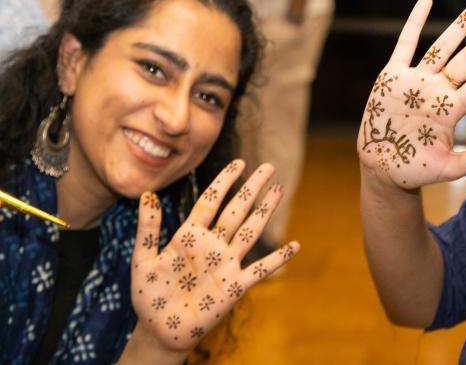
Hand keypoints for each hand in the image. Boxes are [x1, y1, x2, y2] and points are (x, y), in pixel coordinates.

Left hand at [130, 161, 298, 351]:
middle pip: (236, 210)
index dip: (225, 181)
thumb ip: (148, 228)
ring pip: (250, 231)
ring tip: (279, 190)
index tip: (239, 163)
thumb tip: (147, 195)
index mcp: (190, 235)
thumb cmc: (149, 297)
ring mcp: (226, 264)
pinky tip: (295, 246)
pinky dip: (277, 258)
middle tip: (269, 167)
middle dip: (252, 188)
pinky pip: (260, 269)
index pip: (211, 201)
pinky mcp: (235, 286)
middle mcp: (212, 245)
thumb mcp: (142, 260)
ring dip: (265, 211)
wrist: (160, 330)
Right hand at [357, 0, 465, 189]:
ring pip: (442, 47)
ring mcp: (416, 81)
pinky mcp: (392, 77)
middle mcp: (438, 89)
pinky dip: (414, 23)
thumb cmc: (417, 168)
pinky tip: (426, 1)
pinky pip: (405, 45)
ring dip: (460, 24)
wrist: (383, 167)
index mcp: (453, 109)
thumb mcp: (451, 167)